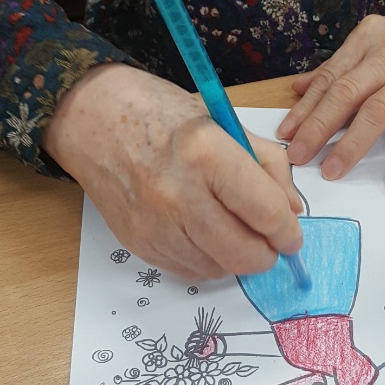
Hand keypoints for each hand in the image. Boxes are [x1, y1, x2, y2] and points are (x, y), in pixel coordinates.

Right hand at [42, 63, 303, 279]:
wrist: (92, 119)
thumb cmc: (161, 113)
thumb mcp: (223, 122)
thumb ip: (266, 165)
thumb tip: (292, 211)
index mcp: (206, 153)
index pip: (265, 212)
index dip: (288, 231)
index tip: (292, 234)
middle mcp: (178, 194)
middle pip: (244, 253)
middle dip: (267, 253)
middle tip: (269, 240)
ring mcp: (154, 225)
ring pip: (219, 269)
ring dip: (236, 258)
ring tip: (231, 228)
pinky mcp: (138, 244)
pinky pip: (189, 271)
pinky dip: (207, 260)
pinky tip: (202, 233)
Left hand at [278, 13, 384, 193]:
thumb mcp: (378, 41)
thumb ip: (340, 64)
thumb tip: (300, 87)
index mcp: (368, 39)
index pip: (330, 77)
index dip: (305, 107)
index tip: (286, 133)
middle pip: (346, 93)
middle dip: (318, 127)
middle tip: (298, 155)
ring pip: (376, 112)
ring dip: (350, 144)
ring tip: (331, 171)